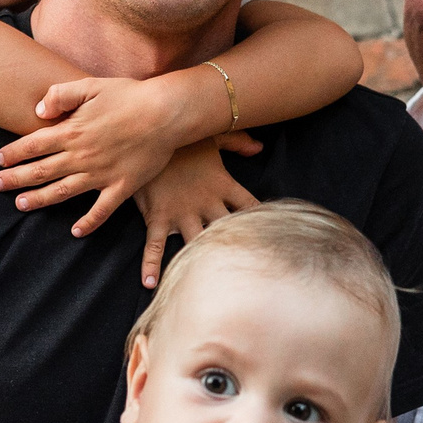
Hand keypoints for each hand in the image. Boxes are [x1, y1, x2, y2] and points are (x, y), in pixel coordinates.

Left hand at [0, 77, 196, 236]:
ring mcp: (100, 174)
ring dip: (39, 199)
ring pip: (61, 191)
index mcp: (72, 131)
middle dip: (15, 179)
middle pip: (40, 170)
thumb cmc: (130, 95)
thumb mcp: (91, 86)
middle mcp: (81, 156)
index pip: (33, 145)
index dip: (13, 153)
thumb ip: (61, 95)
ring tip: (20, 205)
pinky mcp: (121, 187)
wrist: (166, 113)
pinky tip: (75, 232)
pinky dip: (88, 223)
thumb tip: (38, 110)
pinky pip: (101, 210)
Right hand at [132, 141, 259, 286]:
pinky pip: (154, 245)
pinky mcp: (158, 216)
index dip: (261, 221)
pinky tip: (149, 284)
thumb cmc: (183, 138)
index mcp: (222, 185)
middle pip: (226, 231)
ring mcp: (181, 212)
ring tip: (206, 287)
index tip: (272, 236)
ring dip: (199, 263)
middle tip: (247, 272)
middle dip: (236, 249)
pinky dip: (151, 264)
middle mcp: (205, 203)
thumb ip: (238, 142)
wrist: (149, 135)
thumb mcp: (213, 136)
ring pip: (195, 243)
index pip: (249, 206)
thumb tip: (260, 147)